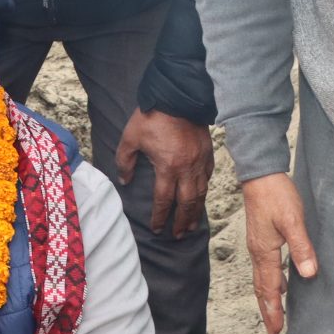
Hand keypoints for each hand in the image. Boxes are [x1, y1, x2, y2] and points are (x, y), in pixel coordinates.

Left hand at [115, 109, 210, 237]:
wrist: (178, 97)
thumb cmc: (152, 117)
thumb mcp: (130, 138)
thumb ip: (125, 161)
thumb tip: (125, 180)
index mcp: (168, 167)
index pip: (164, 200)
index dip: (160, 216)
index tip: (157, 228)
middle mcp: (187, 169)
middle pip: (187, 203)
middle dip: (181, 221)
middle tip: (178, 235)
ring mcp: (201, 162)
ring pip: (200, 193)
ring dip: (195, 211)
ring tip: (190, 225)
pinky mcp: (208, 154)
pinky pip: (208, 179)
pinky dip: (204, 192)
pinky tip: (200, 198)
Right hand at [240, 172, 317, 333]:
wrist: (261, 176)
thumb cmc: (276, 195)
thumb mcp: (292, 220)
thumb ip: (301, 247)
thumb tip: (307, 273)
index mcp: (264, 252)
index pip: (268, 289)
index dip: (272, 311)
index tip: (275, 330)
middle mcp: (258, 253)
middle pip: (261, 288)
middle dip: (267, 310)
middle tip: (273, 330)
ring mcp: (258, 246)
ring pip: (262, 279)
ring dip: (268, 298)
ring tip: (275, 313)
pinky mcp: (261, 239)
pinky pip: (265, 268)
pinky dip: (270, 282)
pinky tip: (278, 284)